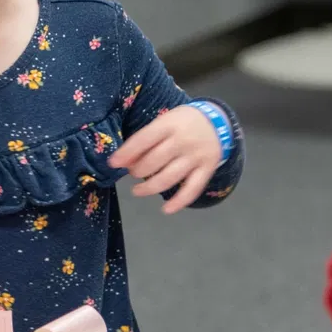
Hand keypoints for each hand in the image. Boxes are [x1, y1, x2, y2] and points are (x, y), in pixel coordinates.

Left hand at [109, 105, 223, 212]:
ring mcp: (196, 157)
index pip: (144, 139)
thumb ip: (146, 139)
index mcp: (170, 124)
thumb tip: (124, 160)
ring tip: (137, 191)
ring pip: (169, 177)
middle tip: (132, 173)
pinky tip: (166, 210)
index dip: (126, 153)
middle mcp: (183, 141)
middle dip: (137, 171)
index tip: (113, 163)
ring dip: (149, 188)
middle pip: (154, 161)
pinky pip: (192, 189)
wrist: (218, 122)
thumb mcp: (165, 121)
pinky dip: (179, 202)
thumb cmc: (184, 122)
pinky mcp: (207, 170)